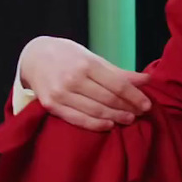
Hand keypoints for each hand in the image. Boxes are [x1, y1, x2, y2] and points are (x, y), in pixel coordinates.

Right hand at [20, 36, 151, 130]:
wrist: (34, 57)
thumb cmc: (68, 56)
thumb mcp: (92, 58)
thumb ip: (118, 72)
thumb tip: (146, 80)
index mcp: (86, 64)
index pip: (117, 84)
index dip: (134, 96)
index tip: (147, 104)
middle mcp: (73, 79)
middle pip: (108, 99)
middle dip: (127, 108)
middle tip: (140, 113)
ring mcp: (60, 94)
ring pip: (95, 111)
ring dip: (115, 117)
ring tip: (129, 119)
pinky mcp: (51, 106)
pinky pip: (77, 120)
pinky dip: (95, 124)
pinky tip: (109, 125)